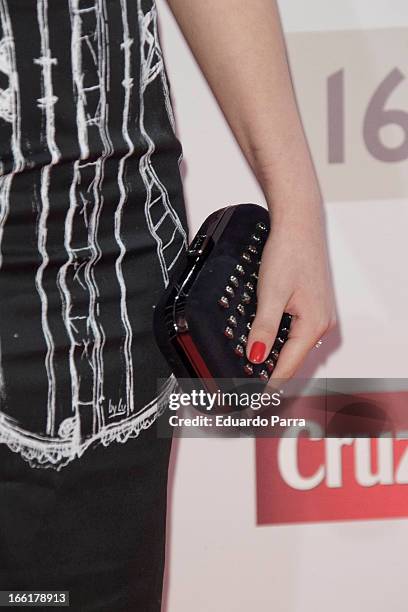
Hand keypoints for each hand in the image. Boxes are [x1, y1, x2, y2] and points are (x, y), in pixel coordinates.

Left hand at [246, 209, 336, 378]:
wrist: (299, 224)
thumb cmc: (290, 253)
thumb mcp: (270, 293)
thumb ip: (264, 327)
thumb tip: (256, 357)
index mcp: (313, 325)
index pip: (289, 366)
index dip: (270, 384)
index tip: (255, 399)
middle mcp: (320, 323)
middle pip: (292, 359)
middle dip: (271, 374)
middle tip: (249, 387)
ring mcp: (317, 314)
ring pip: (292, 346)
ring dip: (274, 357)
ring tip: (253, 370)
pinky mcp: (311, 305)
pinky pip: (294, 332)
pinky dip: (279, 341)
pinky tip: (265, 342)